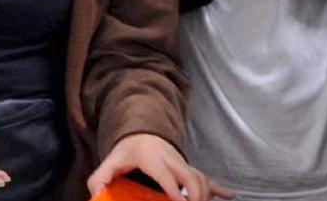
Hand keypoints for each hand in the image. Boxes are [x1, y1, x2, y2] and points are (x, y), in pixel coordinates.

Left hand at [85, 134, 231, 200]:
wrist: (142, 132)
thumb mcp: (110, 161)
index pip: (166, 175)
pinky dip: (218, 188)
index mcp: (152, 158)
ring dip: (205, 194)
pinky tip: (229, 196)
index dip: (175, 190)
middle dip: (195, 195)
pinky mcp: (188, 167)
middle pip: (190, 176)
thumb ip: (100, 178)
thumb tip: (96, 194)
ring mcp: (182, 163)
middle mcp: (171, 159)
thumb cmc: (126, 151)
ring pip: (200, 177)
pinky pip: (206, 177)